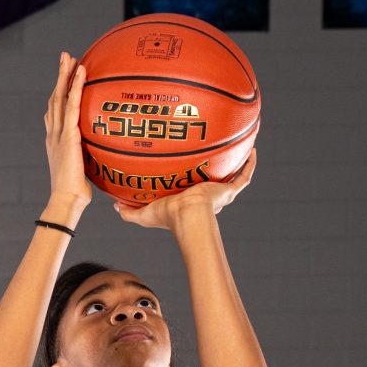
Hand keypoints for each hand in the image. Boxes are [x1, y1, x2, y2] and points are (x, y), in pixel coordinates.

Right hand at [43, 51, 91, 222]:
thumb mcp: (82, 172)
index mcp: (56, 141)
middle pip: (54, 98)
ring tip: (69, 57)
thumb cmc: (75, 194)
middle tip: (64, 58)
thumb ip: (88, 160)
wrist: (66, 200)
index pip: (55, 112)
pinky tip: (81, 72)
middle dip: (59, 77)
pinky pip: (72, 105)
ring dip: (64, 75)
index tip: (64, 79)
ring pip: (59, 97)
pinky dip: (75, 87)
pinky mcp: (68, 135)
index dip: (59, 94)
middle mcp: (54, 134)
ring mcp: (58, 133)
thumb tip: (104, 157)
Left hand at [117, 148, 256, 233]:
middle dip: (215, 175)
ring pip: (231, 178)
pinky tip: (252, 149)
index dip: (192, 186)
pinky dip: (249, 164)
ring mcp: (220, 194)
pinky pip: (243, 176)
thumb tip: (115, 206)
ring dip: (234, 165)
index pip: (193, 193)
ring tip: (237, 149)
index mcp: (190, 203)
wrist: (187, 215)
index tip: (189, 173)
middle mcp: (208, 198)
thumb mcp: (144, 214)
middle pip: (213, 185)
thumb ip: (129, 212)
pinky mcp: (228, 190)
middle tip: (213, 159)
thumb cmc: (168, 217)